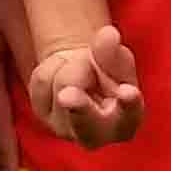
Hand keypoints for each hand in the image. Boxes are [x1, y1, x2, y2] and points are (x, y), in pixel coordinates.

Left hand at [23, 25, 142, 150]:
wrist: (83, 74)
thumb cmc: (109, 73)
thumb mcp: (118, 62)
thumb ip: (115, 53)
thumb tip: (109, 34)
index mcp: (125, 124)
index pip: (128, 117)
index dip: (128, 104)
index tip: (128, 92)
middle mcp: (94, 135)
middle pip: (84, 123)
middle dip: (78, 108)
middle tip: (67, 95)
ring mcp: (65, 128)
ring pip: (63, 85)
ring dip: (74, 64)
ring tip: (83, 67)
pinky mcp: (42, 114)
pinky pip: (43, 79)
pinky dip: (54, 65)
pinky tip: (63, 71)